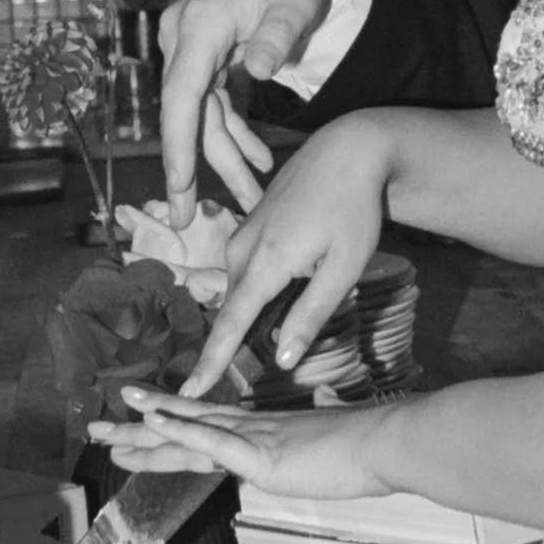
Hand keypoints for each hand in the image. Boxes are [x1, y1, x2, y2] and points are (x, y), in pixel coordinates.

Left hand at [92, 387, 397, 505]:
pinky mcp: (262, 455)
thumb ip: (321, 427)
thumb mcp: (334, 437)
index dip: (170, 422)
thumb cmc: (367, 444)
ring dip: (141, 431)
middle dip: (136, 431)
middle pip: (183, 428)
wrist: (386, 440)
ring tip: (104, 426)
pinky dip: (179, 430)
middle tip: (95, 428)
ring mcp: (254, 440)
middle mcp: (251, 429)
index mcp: (265, 430)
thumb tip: (325, 411)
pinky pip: (213, 441)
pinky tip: (152, 421)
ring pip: (186, 433)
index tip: (139, 417)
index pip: (206, 426)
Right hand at [155, 0, 337, 226]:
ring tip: (251, 198)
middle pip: (183, 114)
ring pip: (199, 115)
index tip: (178, 185)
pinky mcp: (203, 54)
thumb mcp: (296, 2)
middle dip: (189, 169)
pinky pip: (211, 103)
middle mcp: (183, 37)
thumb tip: (262, 71)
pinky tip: (257, 159)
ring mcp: (190, 46)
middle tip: (185, 220)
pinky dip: (232, 132)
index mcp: (200, 25)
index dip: (176, 144)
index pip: (180, 95)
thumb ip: (279, 35)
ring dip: (223, 157)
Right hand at [183, 114, 398, 398]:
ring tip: (270, 331)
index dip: (211, 362)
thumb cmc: (353, 209)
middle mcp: (243, 250)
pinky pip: (245, 271)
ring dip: (249, 315)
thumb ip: (312, 315)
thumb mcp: (344, 267)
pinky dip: (256, 291)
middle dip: (231, 345)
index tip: (190, 394)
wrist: (347, 149)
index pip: (230, 325)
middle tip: (236, 377)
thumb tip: (282, 359)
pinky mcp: (249, 225)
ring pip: (240, 290)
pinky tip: (286, 290)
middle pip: (232, 311)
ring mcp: (243, 235)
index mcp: (266, 263)